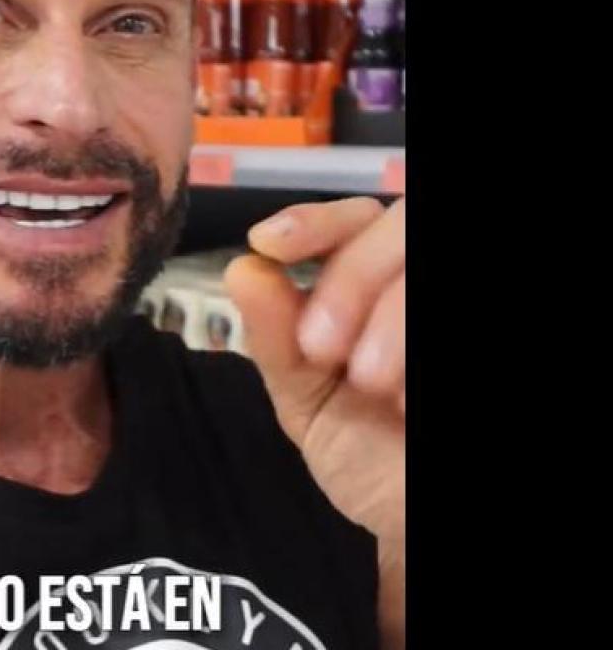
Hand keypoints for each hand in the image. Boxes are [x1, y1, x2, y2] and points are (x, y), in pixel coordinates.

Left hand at [224, 197, 404, 644]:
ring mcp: (444, 308)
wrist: (411, 521)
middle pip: (399, 224)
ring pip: (424, 265)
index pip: (356, 217)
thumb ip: (277, 336)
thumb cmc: (365, 453)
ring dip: (393, 312)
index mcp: (377, 284)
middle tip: (320, 345)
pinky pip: (443, 317)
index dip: (314, 220)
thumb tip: (243, 269)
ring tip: (369, 380)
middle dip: (351, 275)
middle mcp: (415, 283)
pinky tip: (407, 402)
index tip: (268, 244)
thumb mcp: (307, 396)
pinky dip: (417, 351)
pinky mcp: (494, 345)